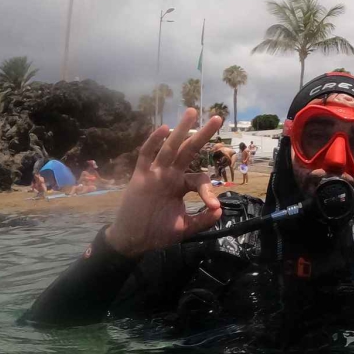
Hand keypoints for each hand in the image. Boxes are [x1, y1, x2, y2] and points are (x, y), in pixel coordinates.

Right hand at [105, 108, 225, 256]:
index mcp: (181, 186)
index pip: (200, 179)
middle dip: (202, 135)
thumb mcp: (185, 228)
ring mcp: (154, 174)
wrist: (132, 241)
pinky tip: (164, 129)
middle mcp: (169, 176)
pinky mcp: (139, 178)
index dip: (209, 191)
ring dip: (181, 130)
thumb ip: (203, 220)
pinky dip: (153, 142)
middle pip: (188, 151)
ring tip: (192, 112)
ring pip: (169, 148)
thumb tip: (220, 210)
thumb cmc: (157, 233)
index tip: (213, 206)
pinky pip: (146, 156)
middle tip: (218, 118)